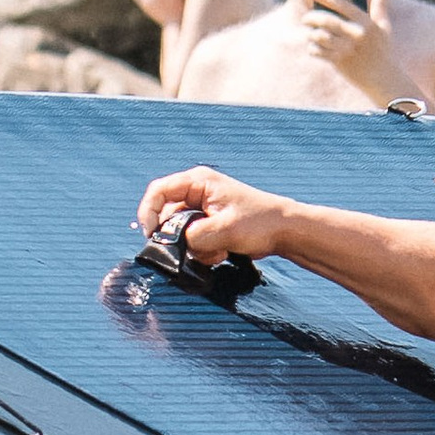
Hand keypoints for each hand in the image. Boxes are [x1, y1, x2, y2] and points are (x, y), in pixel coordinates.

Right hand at [135, 162, 292, 261]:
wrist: (285, 231)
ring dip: (194, 247)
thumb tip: (176, 245)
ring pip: (180, 232)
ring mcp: (203, 209)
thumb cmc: (260, 222)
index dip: (148, 212)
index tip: (151, 234)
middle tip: (193, 249)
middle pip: (166, 215)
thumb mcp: (224, 229)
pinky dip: (203, 251)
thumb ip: (194, 236)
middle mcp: (197, 192)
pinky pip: (192, 240)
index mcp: (199, 182)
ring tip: (218, 250)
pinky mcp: (209, 224)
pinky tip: (223, 252)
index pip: (158, 191)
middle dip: (178, 237)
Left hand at [305, 0, 428, 111]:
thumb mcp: (384, 27)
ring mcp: (347, 49)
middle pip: (328, 21)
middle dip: (313, 17)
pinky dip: (312, 48)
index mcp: (366, 23)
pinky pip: (318, 52)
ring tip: (309, 31)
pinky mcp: (339, 62)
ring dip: (311, 33)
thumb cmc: (383, 50)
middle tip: (306, 17)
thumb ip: (381, 6)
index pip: (344, 5)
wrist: (383, 79)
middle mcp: (356, 35)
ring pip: (320, 36)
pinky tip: (314, 46)